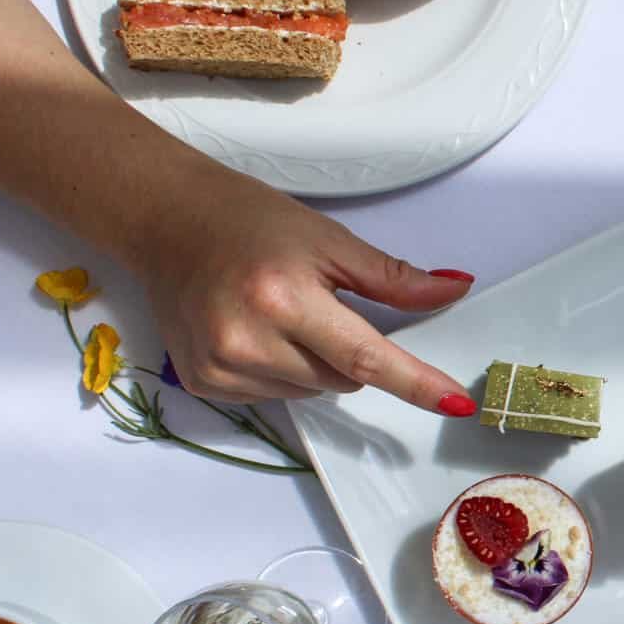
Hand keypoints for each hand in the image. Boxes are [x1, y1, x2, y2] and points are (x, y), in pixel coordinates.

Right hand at [124, 170, 477, 412]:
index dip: (416, 382)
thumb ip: (394, 279)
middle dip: (350, 350)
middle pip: (345, 378)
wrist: (166, 220)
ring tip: (278, 312)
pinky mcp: (204, 383)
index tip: (457, 402)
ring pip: (313, 392)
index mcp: (284, 298)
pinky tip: (254, 331)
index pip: (367, 355)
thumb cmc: (249, 221)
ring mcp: (221, 368)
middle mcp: (248, 341)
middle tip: (320, 304)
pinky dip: (281, 371)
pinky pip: (274, 397)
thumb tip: (454, 291)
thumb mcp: (329, 240)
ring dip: (315, 363)